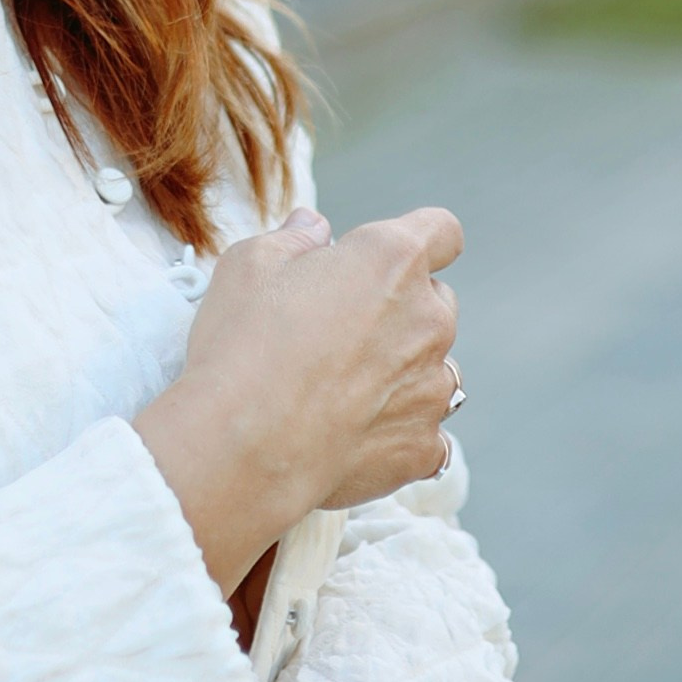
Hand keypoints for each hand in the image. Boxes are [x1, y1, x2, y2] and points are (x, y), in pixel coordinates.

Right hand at [135, 204, 463, 595]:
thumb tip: (313, 228)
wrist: (241, 452)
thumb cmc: (242, 351)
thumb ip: (293, 239)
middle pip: (436, 302)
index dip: (415, 242)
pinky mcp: (423, 447)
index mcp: (392, 262)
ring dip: (402, 372)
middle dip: (399, 311)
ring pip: (433, 369)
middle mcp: (428, 320)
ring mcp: (432, 388)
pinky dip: (396, 433)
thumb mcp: (248, 267)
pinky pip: (424, 433)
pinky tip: (349, 437)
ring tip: (340, 391)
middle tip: (339, 332)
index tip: (386, 260)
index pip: (441, 232)